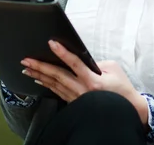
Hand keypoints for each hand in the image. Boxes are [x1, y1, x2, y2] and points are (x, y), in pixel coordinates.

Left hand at [21, 40, 148, 125]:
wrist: (127, 110)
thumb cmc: (122, 88)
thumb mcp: (113, 69)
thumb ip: (95, 63)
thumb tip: (80, 59)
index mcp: (93, 80)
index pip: (74, 63)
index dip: (62, 52)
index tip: (51, 43)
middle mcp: (82, 90)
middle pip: (58, 76)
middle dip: (40, 66)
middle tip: (26, 60)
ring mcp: (77, 98)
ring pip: (54, 85)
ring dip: (39, 75)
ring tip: (27, 68)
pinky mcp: (75, 103)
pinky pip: (58, 92)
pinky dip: (47, 85)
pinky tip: (38, 80)